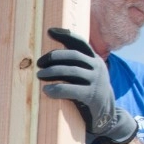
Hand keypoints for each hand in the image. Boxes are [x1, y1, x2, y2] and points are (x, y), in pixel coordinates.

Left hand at [35, 28, 137, 143]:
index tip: (49, 31)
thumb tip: (46, 57)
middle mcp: (97, 67)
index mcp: (94, 59)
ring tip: (39, 75)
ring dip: (53, 71)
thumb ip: (72, 64)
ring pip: (72, 71)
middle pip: (74, 56)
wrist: (105, 112)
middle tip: (38, 63)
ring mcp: (96, 81)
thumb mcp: (83, 74)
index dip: (65, 35)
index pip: (80, 43)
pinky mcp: (92, 96)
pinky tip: (46, 90)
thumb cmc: (87, 90)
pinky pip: (73, 90)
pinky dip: (58, 89)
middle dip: (54, 57)